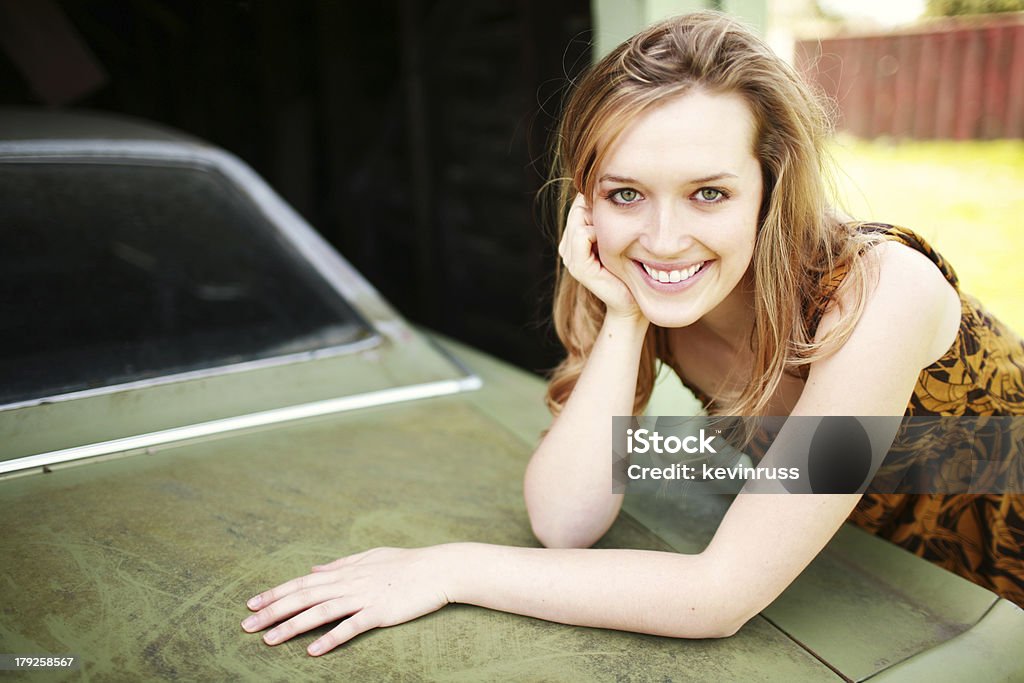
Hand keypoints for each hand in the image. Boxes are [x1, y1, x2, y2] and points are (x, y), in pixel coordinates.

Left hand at [241, 547, 451, 655]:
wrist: (439, 568)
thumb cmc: (406, 562)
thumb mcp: (369, 557)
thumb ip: (340, 563)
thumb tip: (314, 567)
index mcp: (345, 570)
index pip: (302, 581)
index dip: (276, 592)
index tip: (251, 603)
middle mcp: (349, 581)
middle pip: (304, 596)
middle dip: (273, 611)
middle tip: (246, 625)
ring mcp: (364, 597)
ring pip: (321, 611)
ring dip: (293, 626)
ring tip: (270, 641)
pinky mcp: (380, 612)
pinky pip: (351, 626)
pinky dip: (331, 638)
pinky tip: (313, 651)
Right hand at [558, 193, 641, 321]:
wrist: (631, 303)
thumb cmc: (628, 270)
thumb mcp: (616, 239)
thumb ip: (607, 220)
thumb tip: (611, 193)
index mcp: (573, 240)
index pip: (577, 205)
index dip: (595, 201)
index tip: (618, 209)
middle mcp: (566, 248)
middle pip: (577, 208)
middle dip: (597, 209)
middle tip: (619, 223)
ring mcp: (569, 258)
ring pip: (578, 218)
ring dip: (599, 220)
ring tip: (615, 236)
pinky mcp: (578, 267)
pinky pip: (582, 234)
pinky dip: (597, 232)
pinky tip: (611, 243)